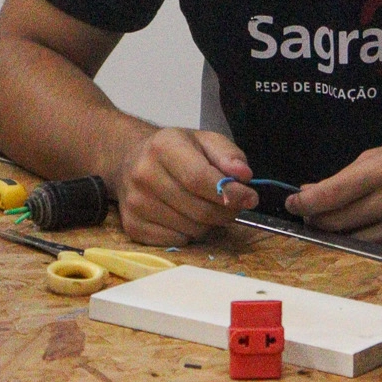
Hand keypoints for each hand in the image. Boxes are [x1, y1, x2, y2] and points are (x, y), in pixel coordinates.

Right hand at [108, 127, 258, 246]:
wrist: (132, 160)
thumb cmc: (176, 151)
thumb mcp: (205, 140)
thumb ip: (229, 155)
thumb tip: (243, 176)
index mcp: (164, 146)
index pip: (199, 178)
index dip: (229, 193)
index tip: (250, 198)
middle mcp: (144, 174)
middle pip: (198, 209)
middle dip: (225, 211)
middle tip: (233, 205)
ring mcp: (135, 203)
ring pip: (190, 229)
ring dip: (209, 224)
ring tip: (206, 206)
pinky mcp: (131, 226)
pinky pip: (175, 242)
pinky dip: (190, 234)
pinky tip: (186, 217)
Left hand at [285, 143, 381, 252]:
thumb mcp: (378, 156)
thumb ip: (343, 177)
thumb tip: (309, 192)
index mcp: (381, 171)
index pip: (328, 195)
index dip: (302, 201)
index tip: (293, 202)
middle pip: (335, 222)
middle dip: (314, 219)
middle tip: (308, 213)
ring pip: (352, 243)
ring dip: (334, 236)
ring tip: (330, 225)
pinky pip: (377, 253)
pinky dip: (362, 246)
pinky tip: (360, 234)